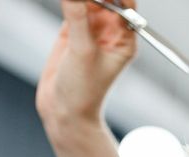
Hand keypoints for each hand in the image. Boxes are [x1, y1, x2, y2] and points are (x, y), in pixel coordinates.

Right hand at [36, 0, 137, 128]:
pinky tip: (64, 2)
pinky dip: (67, 1)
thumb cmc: (83, 91)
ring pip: (87, 1)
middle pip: (106, 0)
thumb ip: (77, 17)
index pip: (124, 6)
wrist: (64, 112)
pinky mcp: (71, 32)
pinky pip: (71, 6)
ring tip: (68, 2)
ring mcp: (90, 31)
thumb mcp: (82, 51)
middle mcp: (110, 33)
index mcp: (124, 40)